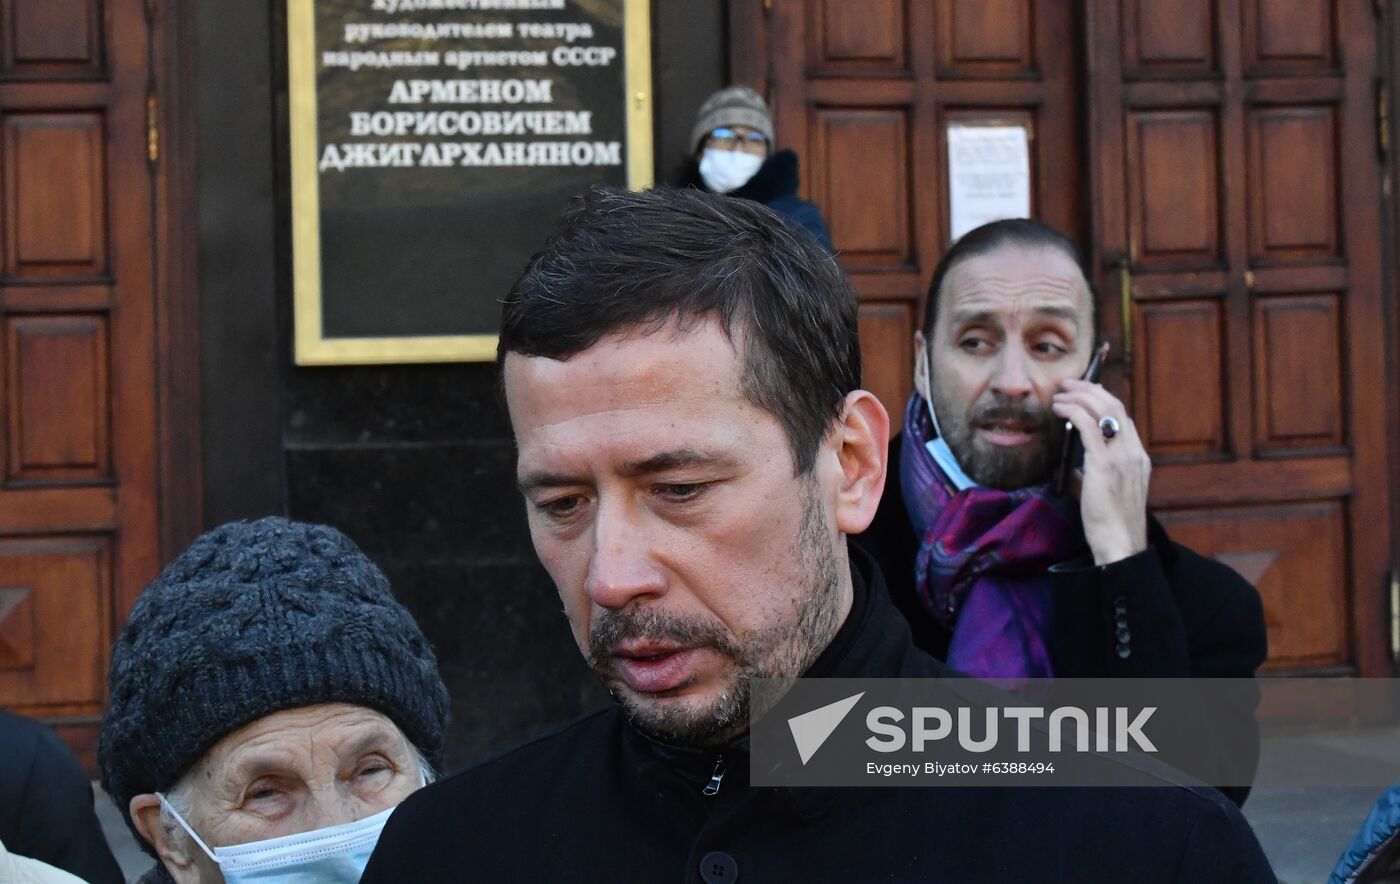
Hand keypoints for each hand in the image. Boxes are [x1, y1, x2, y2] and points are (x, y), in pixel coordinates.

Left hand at [1051, 379, 1150, 564]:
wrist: (1120, 546)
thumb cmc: (1110, 525)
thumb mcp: (1106, 492)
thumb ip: (1097, 475)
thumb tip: (1078, 467)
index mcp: (1138, 459)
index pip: (1123, 418)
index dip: (1102, 400)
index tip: (1082, 394)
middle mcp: (1134, 453)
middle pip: (1115, 406)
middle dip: (1090, 389)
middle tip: (1068, 384)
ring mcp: (1122, 457)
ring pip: (1104, 409)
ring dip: (1079, 395)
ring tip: (1060, 393)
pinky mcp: (1104, 465)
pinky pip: (1089, 425)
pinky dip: (1073, 410)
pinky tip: (1059, 408)